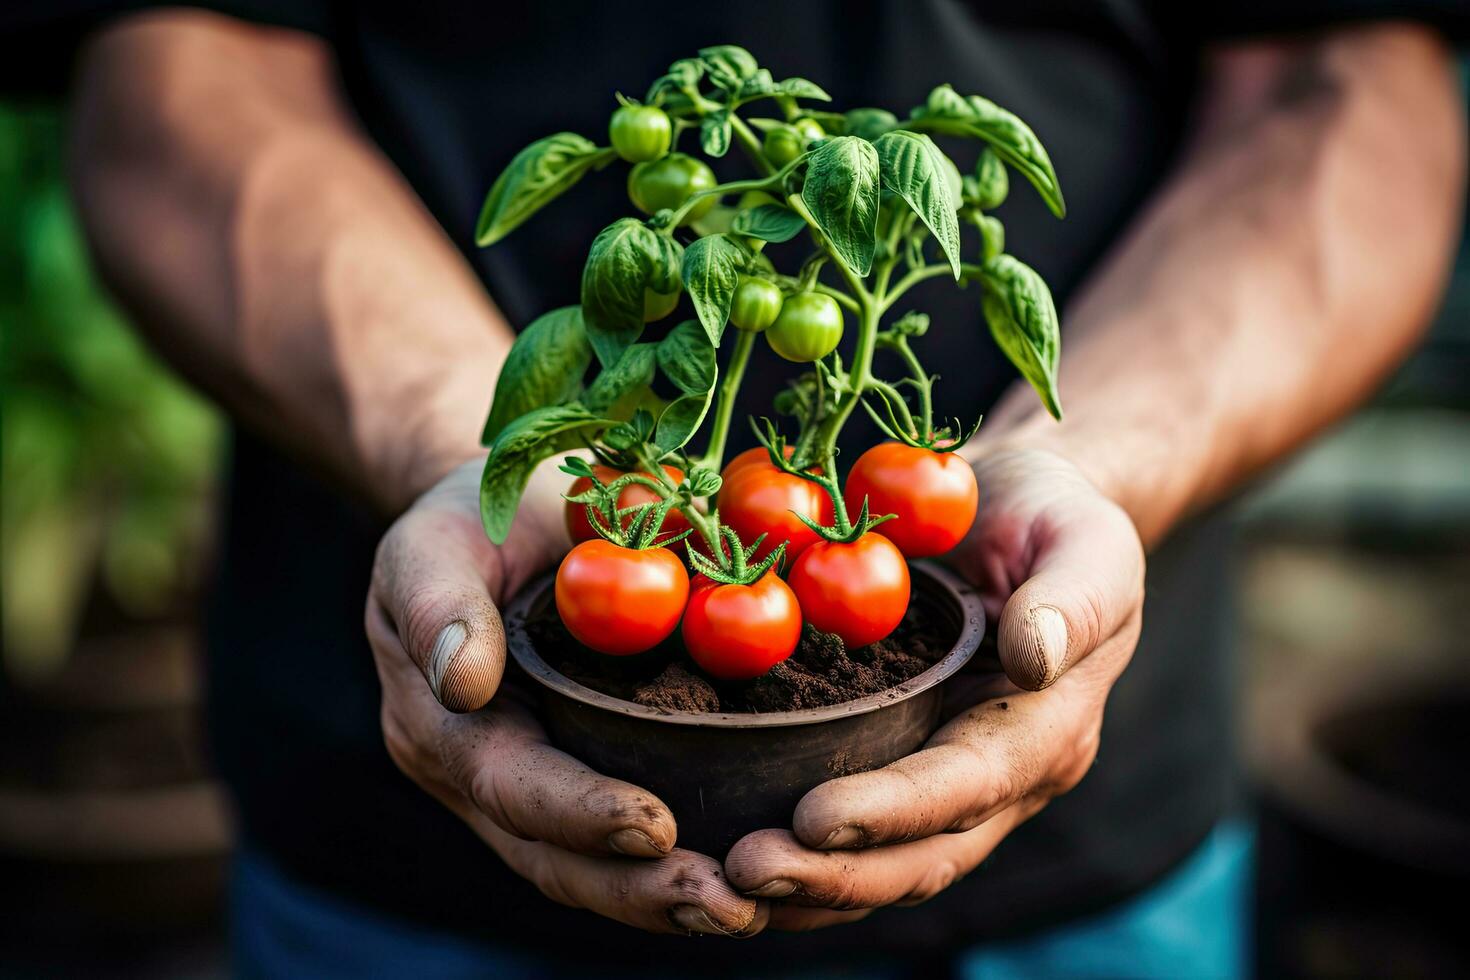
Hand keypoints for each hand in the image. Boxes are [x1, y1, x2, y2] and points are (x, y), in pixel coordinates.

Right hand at [365, 459, 766, 935]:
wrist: (496, 517)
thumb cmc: (466, 517)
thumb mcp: (433, 540)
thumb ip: (437, 605)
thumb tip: (463, 682)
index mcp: (442, 728)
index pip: (512, 787)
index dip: (581, 814)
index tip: (655, 828)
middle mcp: (483, 777)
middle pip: (557, 858)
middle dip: (639, 891)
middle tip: (730, 904)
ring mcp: (533, 786)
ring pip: (595, 867)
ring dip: (669, 897)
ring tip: (749, 909)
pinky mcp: (585, 772)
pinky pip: (627, 838)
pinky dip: (683, 861)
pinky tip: (750, 875)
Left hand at [724, 448, 1143, 929]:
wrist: (1025, 514)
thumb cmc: (1056, 516)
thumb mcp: (1084, 539)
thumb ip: (1069, 600)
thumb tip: (1033, 659)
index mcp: (1049, 728)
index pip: (969, 784)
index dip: (894, 809)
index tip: (813, 817)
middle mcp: (1005, 781)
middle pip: (922, 855)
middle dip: (834, 875)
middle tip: (745, 871)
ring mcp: (955, 789)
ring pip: (884, 867)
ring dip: (806, 889)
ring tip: (721, 887)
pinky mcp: (906, 772)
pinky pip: (856, 839)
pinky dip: (798, 862)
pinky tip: (723, 865)